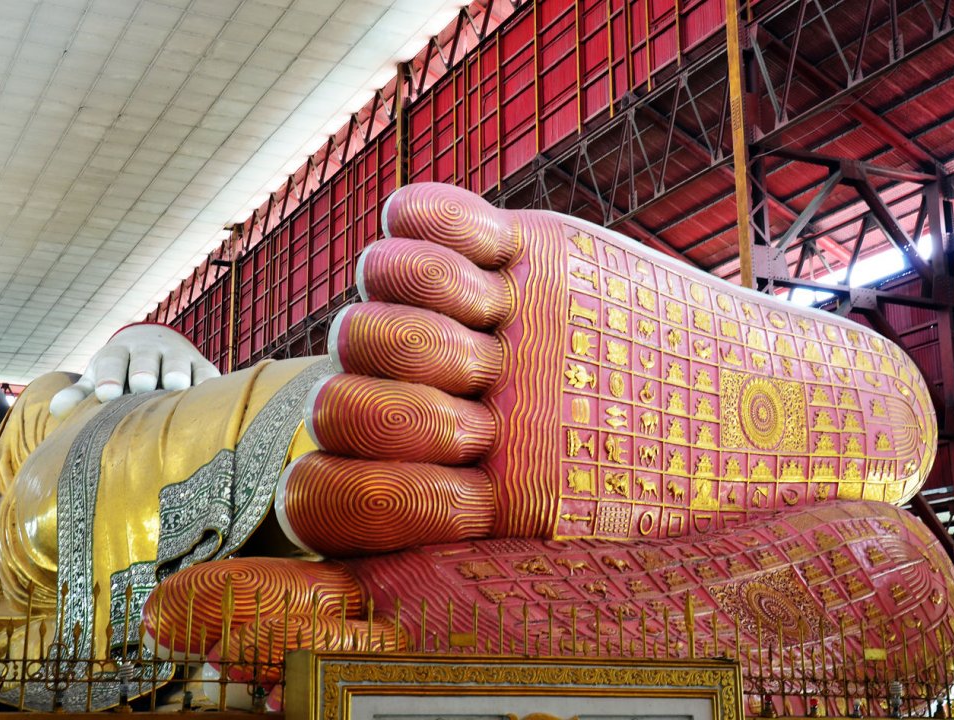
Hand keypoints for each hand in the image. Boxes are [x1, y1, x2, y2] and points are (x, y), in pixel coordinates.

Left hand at [50, 323, 220, 417]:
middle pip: (144, 358)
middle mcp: (148, 351)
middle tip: (141, 385)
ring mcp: (177, 356)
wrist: (157, 347)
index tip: (105, 393)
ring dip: (176, 371)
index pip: (112, 360)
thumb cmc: (120, 376)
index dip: (109, 375)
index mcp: (118, 354)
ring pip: (177, 361)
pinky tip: (207, 394)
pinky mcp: (202, 366)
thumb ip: (80, 395)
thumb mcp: (99, 380)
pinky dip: (207, 382)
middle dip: (142, 369)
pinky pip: (206, 373)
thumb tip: (57, 409)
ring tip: (175, 385)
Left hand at [280, 183, 934, 555]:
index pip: (320, 497)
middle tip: (491, 416)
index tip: (475, 498)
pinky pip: (412, 213)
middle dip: (404, 409)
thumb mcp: (530, 580)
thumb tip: (196, 613)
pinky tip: (499, 255)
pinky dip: (439, 224)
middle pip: (334, 393)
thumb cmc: (660, 518)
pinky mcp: (498, 252)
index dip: (376, 495)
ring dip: (420, 316)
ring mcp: (457, 326)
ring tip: (495, 336)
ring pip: (364, 298)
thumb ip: (389, 589)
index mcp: (422, 500)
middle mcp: (423, 412)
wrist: (757, 430)